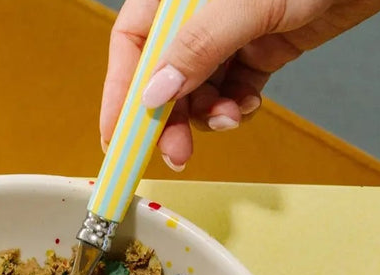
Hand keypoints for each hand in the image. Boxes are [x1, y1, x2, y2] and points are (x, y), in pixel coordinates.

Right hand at [100, 0, 379, 170]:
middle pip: (163, 73)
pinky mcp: (261, 48)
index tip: (118, 137)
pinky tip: (248, 106)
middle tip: (175, 155)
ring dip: (208, 114)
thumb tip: (155, 93)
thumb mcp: (247, 4)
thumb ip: (198, 47)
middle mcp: (197, 12)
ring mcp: (230, 31)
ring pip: (199, 88)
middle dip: (169, 117)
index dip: (121, 91)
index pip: (133, 41)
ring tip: (229, 119)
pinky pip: (234, 88)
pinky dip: (237, 106)